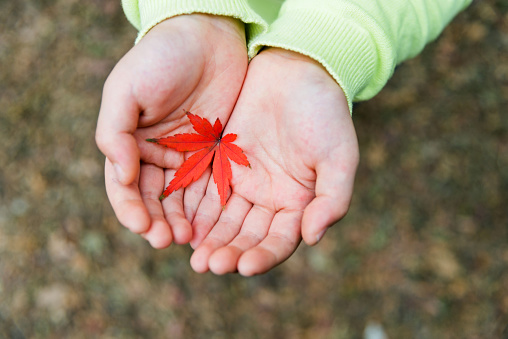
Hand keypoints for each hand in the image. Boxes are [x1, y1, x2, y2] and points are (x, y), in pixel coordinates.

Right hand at [95, 15, 247, 247]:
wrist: (208, 36)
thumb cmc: (161, 58)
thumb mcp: (127, 89)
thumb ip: (115, 132)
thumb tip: (120, 176)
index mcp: (130, 142)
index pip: (124, 186)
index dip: (130, 207)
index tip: (140, 225)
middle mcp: (157, 155)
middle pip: (154, 199)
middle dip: (156, 221)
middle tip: (164, 240)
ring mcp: (188, 157)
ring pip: (182, 199)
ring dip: (181, 221)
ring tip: (186, 238)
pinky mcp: (215, 154)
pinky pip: (210, 186)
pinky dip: (207, 207)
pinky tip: (209, 223)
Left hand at [188, 48, 358, 275]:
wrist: (296, 69)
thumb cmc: (325, 112)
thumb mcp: (339, 156)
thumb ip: (332, 199)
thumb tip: (312, 238)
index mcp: (299, 203)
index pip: (279, 241)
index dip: (262, 257)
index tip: (242, 267)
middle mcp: (270, 198)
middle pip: (247, 236)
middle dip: (228, 253)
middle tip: (206, 266)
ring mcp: (245, 181)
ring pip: (224, 220)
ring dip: (209, 239)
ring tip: (192, 256)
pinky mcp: (224, 163)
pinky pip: (207, 191)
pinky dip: (197, 210)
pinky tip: (184, 224)